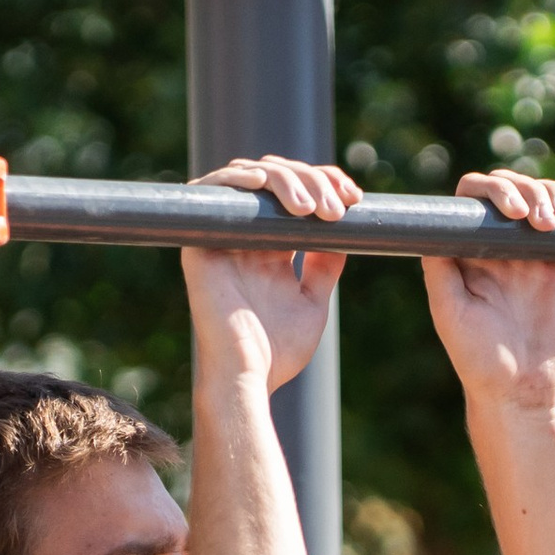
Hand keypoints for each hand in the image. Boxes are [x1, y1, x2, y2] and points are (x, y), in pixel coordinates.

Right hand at [183, 156, 357, 392]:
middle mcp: (246, 239)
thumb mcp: (313, 302)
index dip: (324, 183)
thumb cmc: (278, 352)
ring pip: (249, 177)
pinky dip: (234, 179)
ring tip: (309, 208)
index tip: (354, 197)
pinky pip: (208, 193)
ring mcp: (223, 239)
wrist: (248, 377)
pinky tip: (262, 184)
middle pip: (277, 180)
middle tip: (334, 208)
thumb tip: (344, 230)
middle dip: (312, 180)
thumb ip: (325, 266)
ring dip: (284, 180)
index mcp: (271, 251)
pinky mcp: (200, 244)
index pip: (295, 195)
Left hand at [424, 171, 554, 414]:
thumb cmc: (478, 359)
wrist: (521, 388)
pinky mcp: (552, 260)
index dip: (493, 191)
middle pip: (505, 189)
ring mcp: (523, 250)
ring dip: (548, 194)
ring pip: (534, 197)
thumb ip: (440, 270)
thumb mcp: (450, 314)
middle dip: (526, 190)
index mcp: (462, 252)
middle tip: (538, 222)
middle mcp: (491, 246)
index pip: (471, 200)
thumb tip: (434, 225)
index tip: (513, 213)